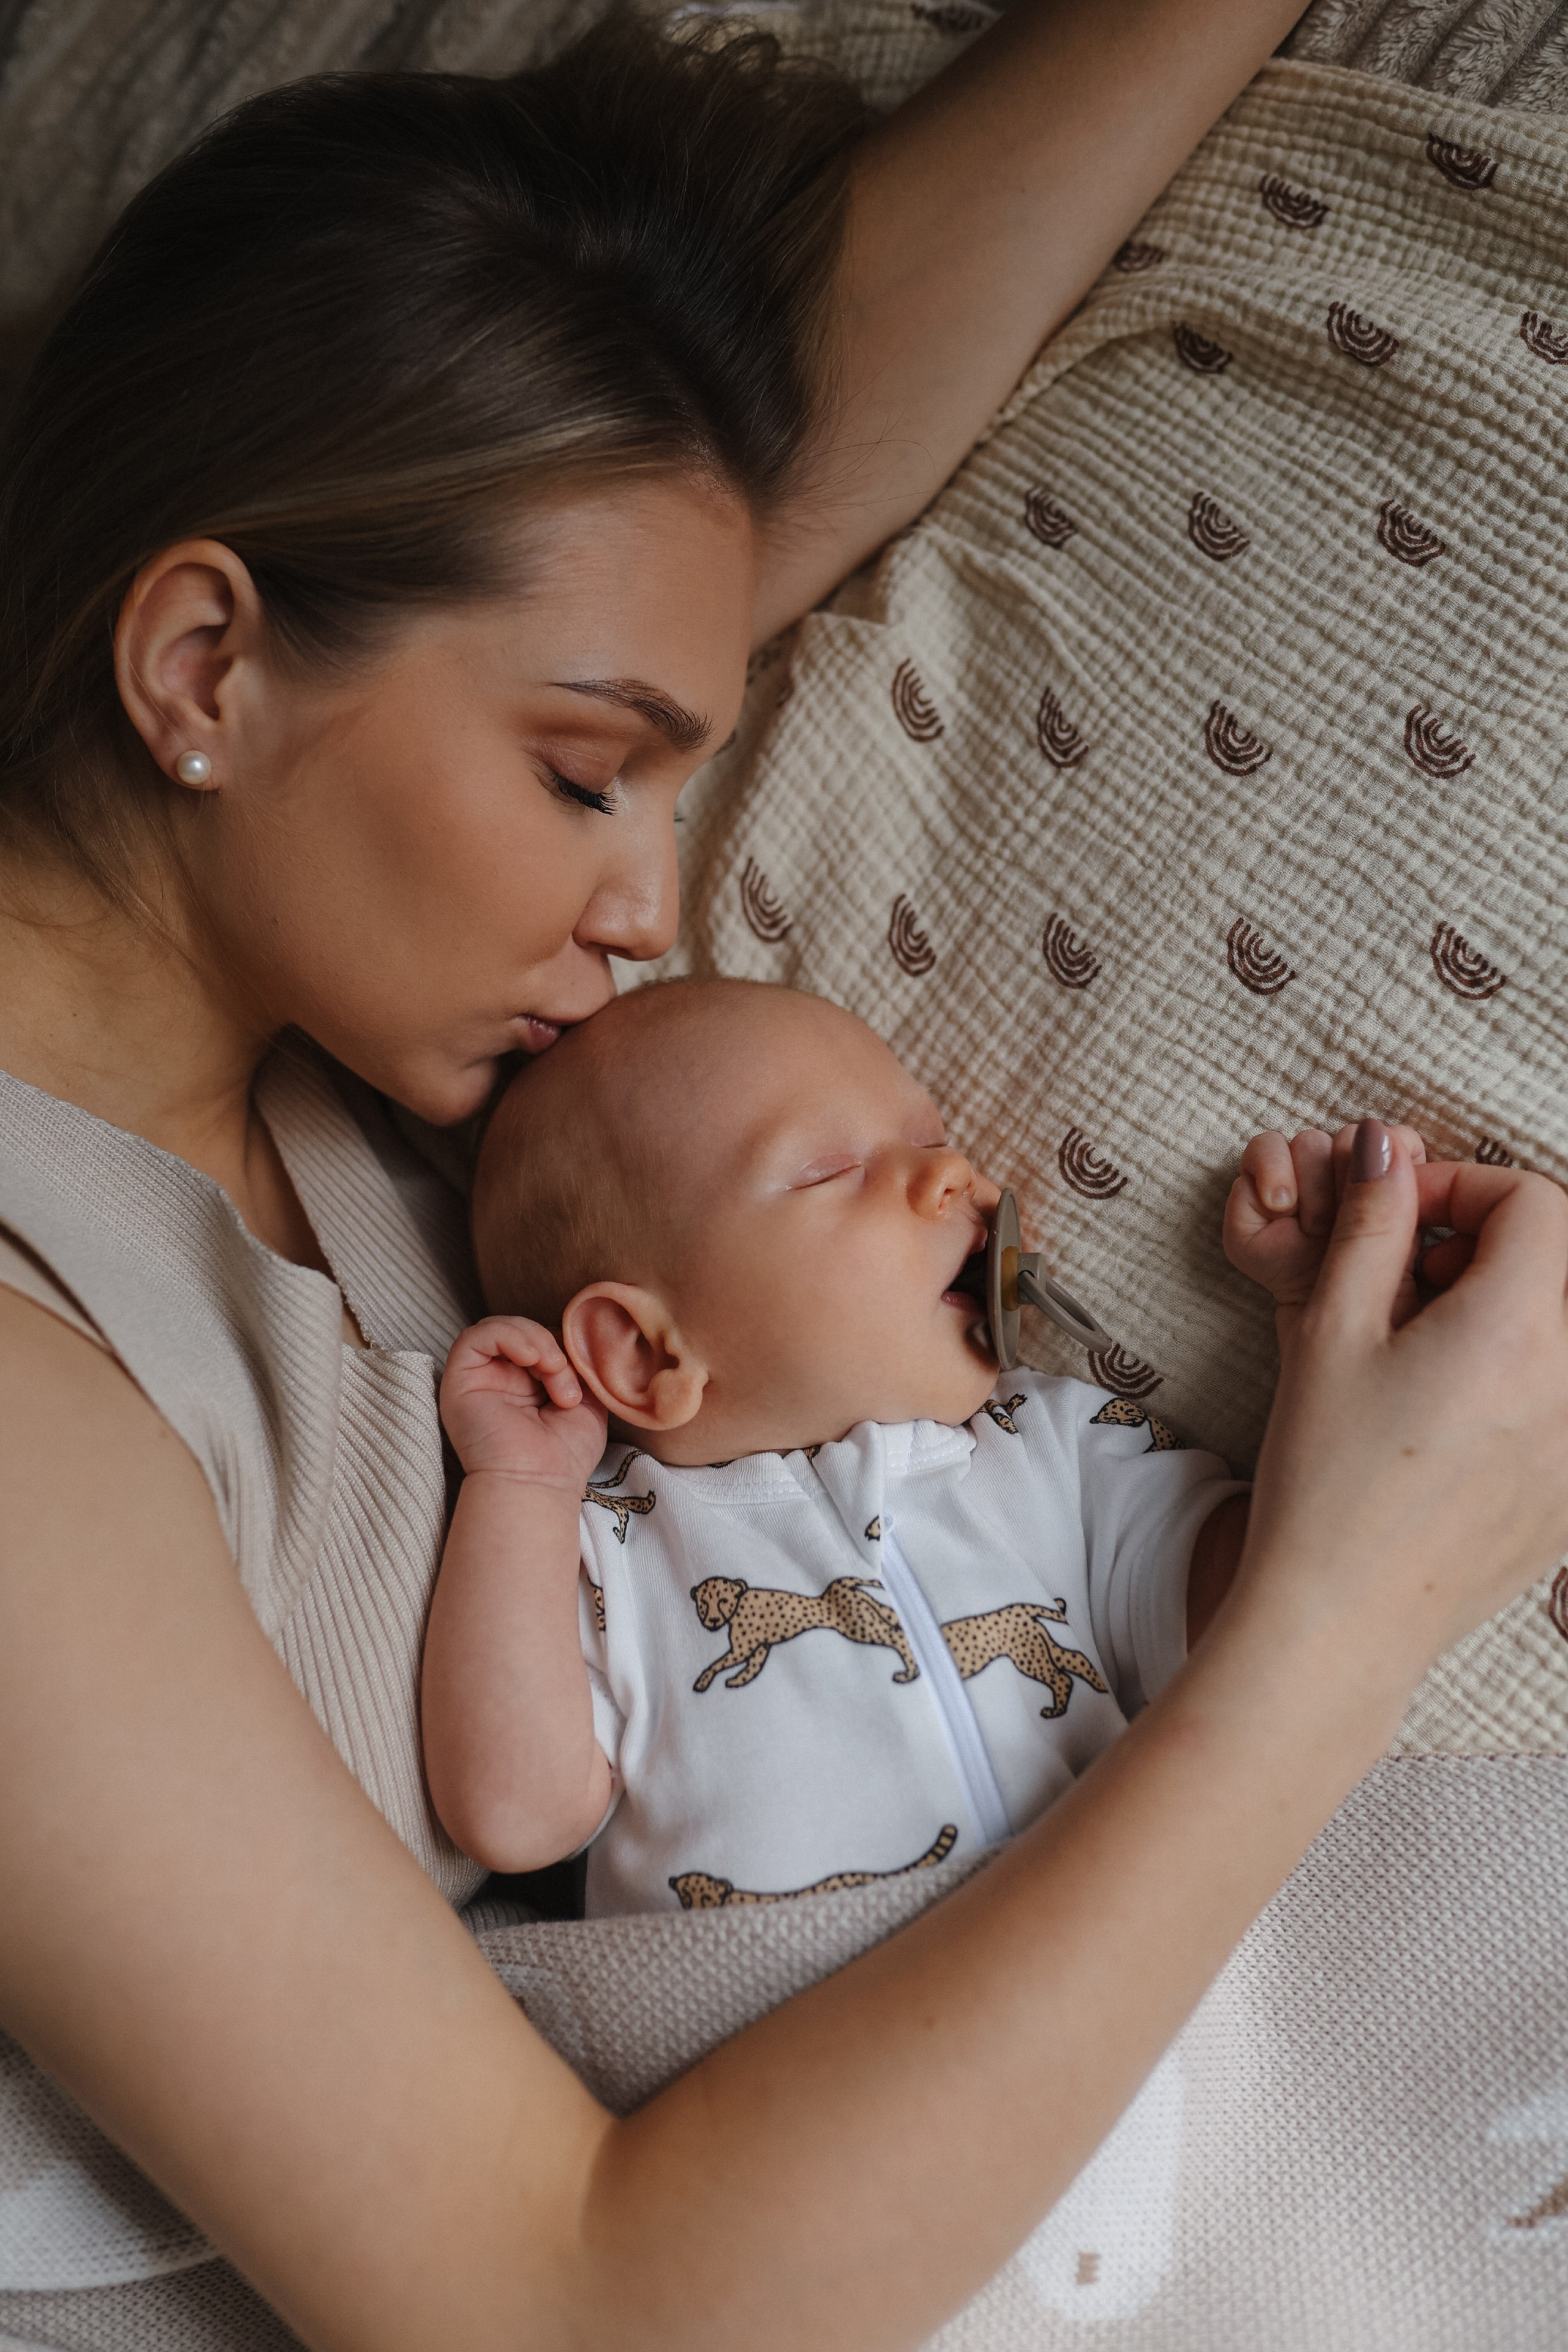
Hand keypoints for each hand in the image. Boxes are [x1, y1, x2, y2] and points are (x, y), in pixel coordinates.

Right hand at [439, 1316, 606, 1490]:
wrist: (538, 1484)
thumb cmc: (564, 1455)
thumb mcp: (588, 1400)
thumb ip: (581, 1365)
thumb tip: (578, 1335)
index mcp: (529, 1384)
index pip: (542, 1337)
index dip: (564, 1343)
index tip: (583, 1374)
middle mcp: (501, 1379)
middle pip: (522, 1330)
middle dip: (551, 1343)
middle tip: (565, 1376)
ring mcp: (479, 1379)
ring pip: (499, 1327)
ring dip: (534, 1339)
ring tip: (552, 1369)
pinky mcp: (459, 1381)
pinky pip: (475, 1337)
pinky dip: (508, 1336)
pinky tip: (531, 1359)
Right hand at [1237, 1122, 1567, 1677]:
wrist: (1341, 1619)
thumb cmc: (1326, 1482)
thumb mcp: (1331, 1332)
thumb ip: (1372, 1225)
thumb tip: (1385, 1147)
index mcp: (1519, 1330)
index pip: (1536, 1202)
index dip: (1464, 1189)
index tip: (1404, 1219)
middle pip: (1560, 1263)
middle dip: (1487, 1248)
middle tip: (1407, 1284)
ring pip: (1562, 1330)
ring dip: (1508, 1311)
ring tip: (1427, 1351)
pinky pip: (1562, 1401)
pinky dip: (1523, 1378)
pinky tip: (1451, 1417)